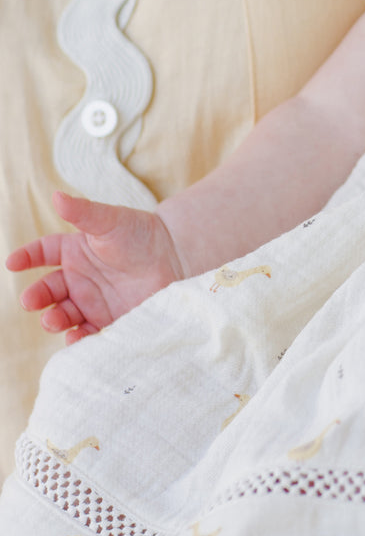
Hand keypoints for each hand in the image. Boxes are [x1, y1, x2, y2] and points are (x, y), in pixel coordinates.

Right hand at [6, 191, 182, 339]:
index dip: (26, 257)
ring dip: (53, 319)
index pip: (42, 253)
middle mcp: (78, 278)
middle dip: (36, 296)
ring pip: (63, 313)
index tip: (12, 263)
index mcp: (74, 251)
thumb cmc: (142, 233)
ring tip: (53, 320)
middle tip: (31, 301)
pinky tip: (75, 338)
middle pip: (47, 289)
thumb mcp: (110, 221)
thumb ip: (83, 212)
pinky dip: (78, 338)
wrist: (177, 257)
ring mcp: (91, 301)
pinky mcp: (108, 320)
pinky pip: (87, 332)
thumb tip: (56, 196)